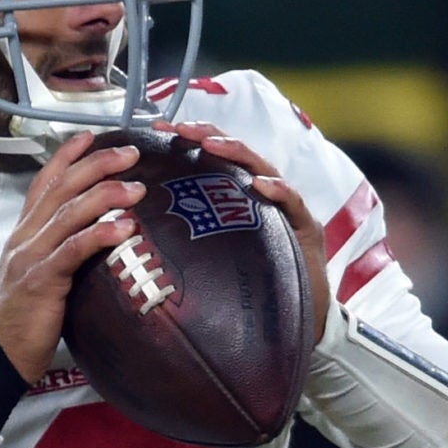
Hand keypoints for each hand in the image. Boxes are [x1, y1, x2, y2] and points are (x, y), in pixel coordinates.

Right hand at [0, 133, 143, 391]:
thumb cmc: (26, 318)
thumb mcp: (41, 275)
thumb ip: (62, 252)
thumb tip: (102, 238)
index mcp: (25, 233)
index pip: (44, 183)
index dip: (67, 156)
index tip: (92, 135)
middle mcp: (25, 236)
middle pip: (61, 188)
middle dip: (97, 165)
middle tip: (131, 153)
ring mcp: (30, 256)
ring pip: (68, 213)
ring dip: (105, 196)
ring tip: (137, 188)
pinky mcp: (40, 281)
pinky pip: (71, 251)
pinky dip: (99, 236)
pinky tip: (125, 229)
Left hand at [169, 121, 331, 342]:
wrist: (301, 319)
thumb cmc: (255, 289)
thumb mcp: (216, 259)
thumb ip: (191, 240)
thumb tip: (140, 232)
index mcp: (241, 200)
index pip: (215, 160)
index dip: (189, 141)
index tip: (157, 130)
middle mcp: (265, 197)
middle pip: (238, 155)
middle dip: (209, 136)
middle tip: (181, 129)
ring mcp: (287, 209)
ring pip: (263, 169)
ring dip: (237, 153)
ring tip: (213, 145)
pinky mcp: (307, 227)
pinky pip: (293, 203)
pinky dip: (278, 191)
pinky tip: (260, 186)